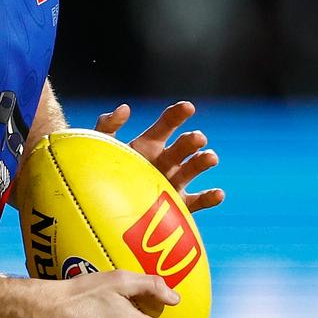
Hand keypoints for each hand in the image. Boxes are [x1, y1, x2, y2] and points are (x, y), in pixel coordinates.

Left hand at [95, 100, 223, 212]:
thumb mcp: (100, 147)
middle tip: (197, 138)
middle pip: (183, 146)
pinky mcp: (177, 207)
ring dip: (203, 161)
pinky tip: (218, 193)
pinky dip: (209, 198)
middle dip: (191, 141)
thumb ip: (107, 126)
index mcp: (148, 144)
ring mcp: (173, 183)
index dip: (177, 114)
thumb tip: (125, 108)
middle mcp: (164, 161)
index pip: (167, 124)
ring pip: (193, 169)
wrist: (100, 210)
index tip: (188, 107)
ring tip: (210, 157)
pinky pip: (197, 202)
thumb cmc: (100, 174)